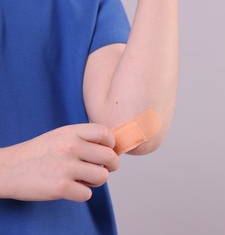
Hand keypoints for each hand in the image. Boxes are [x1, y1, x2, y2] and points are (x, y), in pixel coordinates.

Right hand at [0, 123, 118, 201]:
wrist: (7, 169)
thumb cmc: (38, 153)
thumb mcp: (61, 135)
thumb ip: (84, 138)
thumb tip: (112, 148)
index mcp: (72, 132)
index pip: (106, 133)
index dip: (111, 144)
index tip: (107, 150)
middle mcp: (71, 147)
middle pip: (110, 157)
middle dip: (111, 166)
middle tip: (102, 169)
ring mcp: (66, 167)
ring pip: (102, 177)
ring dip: (96, 181)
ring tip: (83, 178)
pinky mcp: (61, 187)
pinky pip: (87, 194)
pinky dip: (81, 194)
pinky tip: (70, 188)